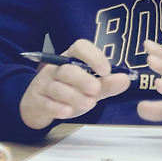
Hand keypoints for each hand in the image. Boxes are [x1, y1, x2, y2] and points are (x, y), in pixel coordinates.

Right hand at [18, 38, 132, 129]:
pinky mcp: (36, 101)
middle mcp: (55, 68)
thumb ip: (107, 84)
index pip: (80, 47)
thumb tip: (125, 80)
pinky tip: (67, 112)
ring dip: (73, 96)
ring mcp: (43, 84)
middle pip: (67, 70)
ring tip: (89, 104)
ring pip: (57, 87)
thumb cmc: (68, 91)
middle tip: (96, 89)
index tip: (106, 70)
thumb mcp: (89, 88)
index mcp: (70, 58)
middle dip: (82, 79)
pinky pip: (45, 103)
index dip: (93, 56)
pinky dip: (57, 108)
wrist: (37, 105)